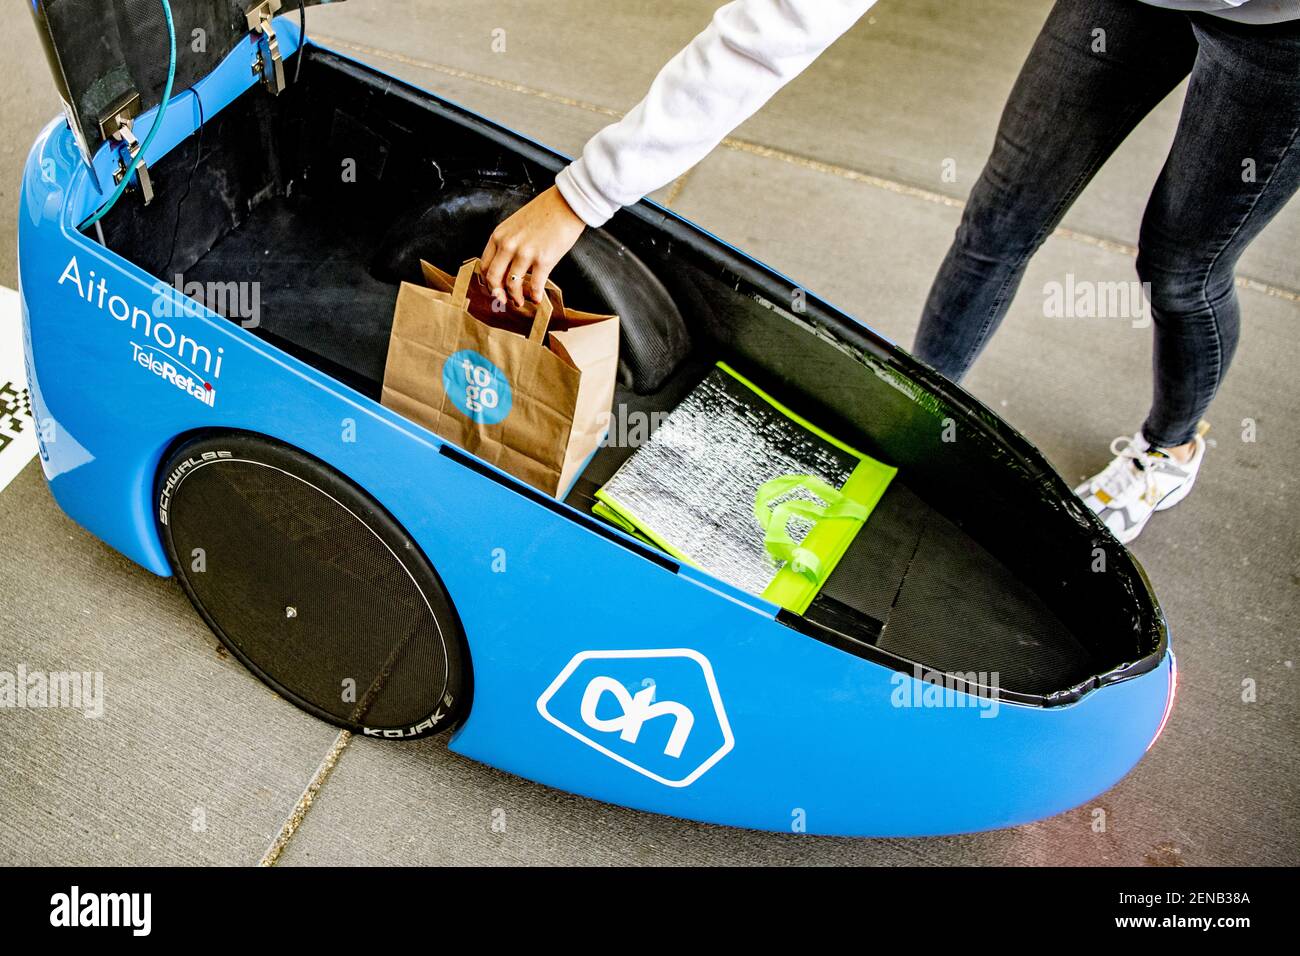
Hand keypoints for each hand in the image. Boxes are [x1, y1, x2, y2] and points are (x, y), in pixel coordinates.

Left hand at [482, 185, 586, 306]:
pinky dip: (535, 296)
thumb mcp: (516, 224)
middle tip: (504, 301)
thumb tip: (508, 265)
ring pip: (512, 285)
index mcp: (499, 235)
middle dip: (498, 294)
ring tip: (521, 302)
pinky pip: (535, 286)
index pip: (485, 265)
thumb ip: (508, 242)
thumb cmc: (545, 212)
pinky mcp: (543, 260)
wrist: (567, 204)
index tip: (495, 288)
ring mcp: (525, 253)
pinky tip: (538, 299)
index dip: (488, 281)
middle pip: (494, 278)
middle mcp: (508, 245)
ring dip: (516, 298)